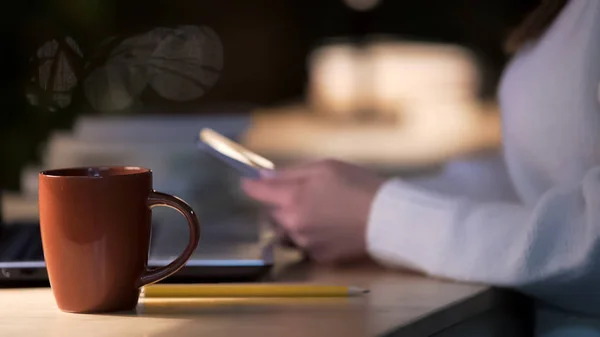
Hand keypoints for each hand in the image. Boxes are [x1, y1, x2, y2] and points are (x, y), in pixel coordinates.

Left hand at [241, 159, 384, 263]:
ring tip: (317, 211)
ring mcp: (305, 243)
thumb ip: (291, 173)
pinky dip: (309, 235)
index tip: (249, 181)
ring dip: (293, 221)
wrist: (388, 218)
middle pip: (270, 214)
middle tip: (301, 193)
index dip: (251, 185)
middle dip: (278, 204)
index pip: (258, 192)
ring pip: (286, 231)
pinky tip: (329, 226)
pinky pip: (304, 244)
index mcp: (292, 198)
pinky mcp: (319, 256)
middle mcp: (293, 224)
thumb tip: (264, 176)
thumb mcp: (325, 167)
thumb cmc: (358, 185)